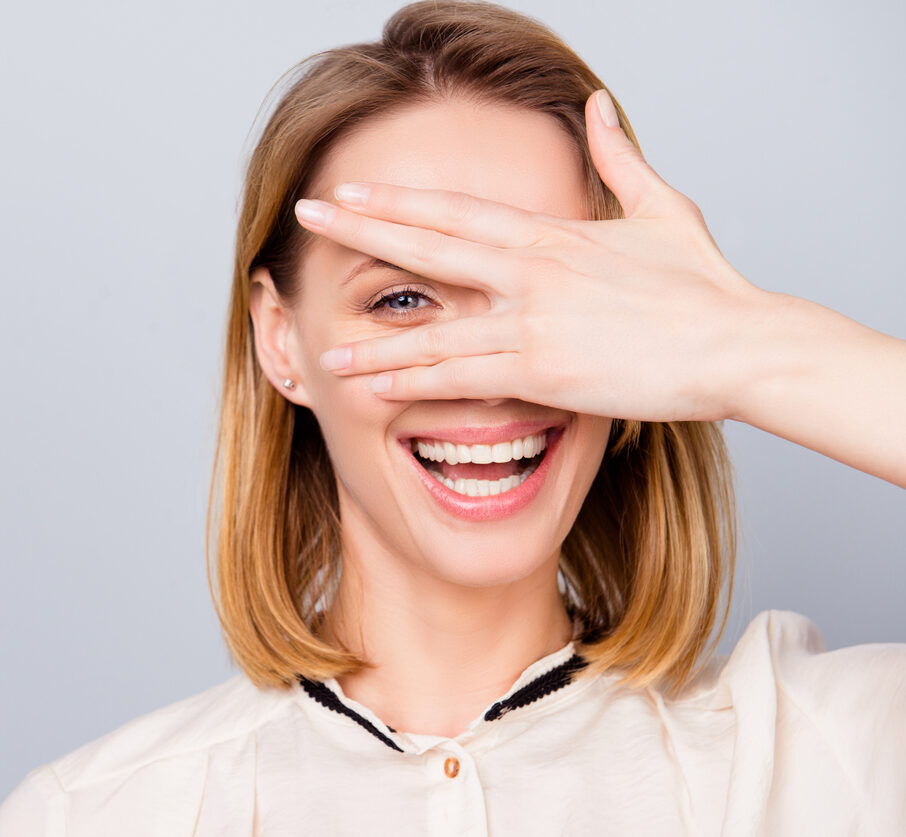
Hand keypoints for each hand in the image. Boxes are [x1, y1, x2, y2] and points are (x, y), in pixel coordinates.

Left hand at [294, 89, 770, 422]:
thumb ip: (620, 157)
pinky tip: (375, 391)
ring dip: (374, 340)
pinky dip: (413, 384)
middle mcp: (532, 272)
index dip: (398, 200)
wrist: (738, 345)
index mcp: (553, 235)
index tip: (352, 191)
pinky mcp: (545, 372)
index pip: (457, 211)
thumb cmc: (706, 285)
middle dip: (363, 231)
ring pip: (434, 329)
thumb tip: (599, 107)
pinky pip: (462, 380)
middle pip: (430, 246)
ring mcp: (534, 323)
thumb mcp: (664, 207)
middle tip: (309, 216)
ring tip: (324, 345)